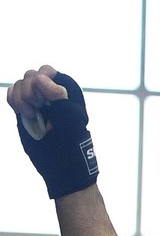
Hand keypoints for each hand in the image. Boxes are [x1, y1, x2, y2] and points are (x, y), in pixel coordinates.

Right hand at [9, 65, 97, 198]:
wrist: (60, 163)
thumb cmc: (71, 144)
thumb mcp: (70, 122)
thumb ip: (60, 99)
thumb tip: (45, 81)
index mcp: (67, 90)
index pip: (47, 71)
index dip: (41, 82)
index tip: (45, 100)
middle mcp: (51, 93)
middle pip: (30, 76)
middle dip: (30, 92)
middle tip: (38, 110)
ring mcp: (36, 101)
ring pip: (19, 85)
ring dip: (22, 100)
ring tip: (33, 116)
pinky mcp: (24, 108)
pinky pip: (11, 94)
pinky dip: (14, 102)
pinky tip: (25, 114)